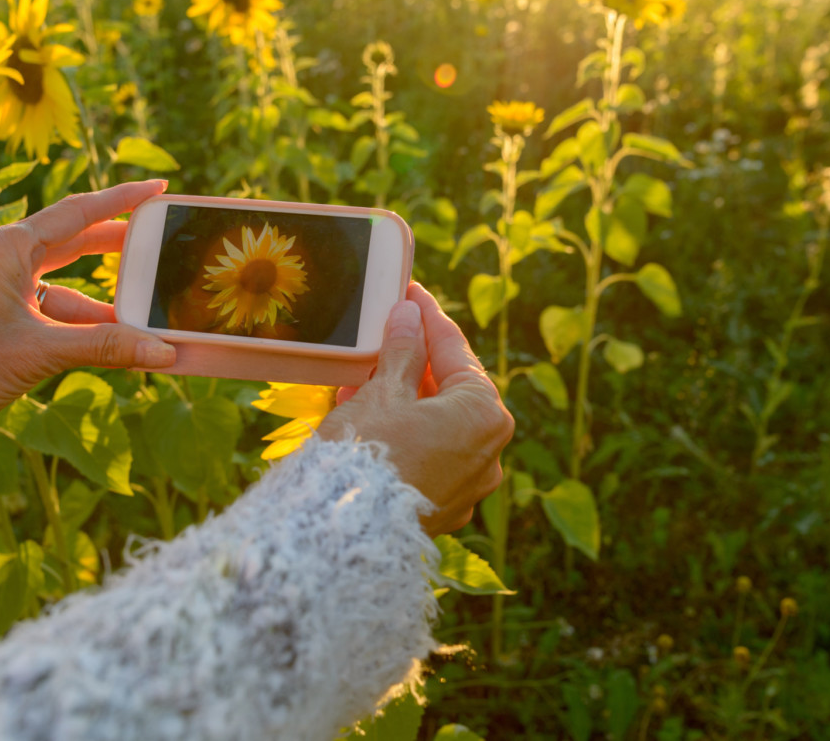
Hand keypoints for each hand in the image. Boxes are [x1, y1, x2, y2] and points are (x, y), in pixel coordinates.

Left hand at [0, 180, 177, 456]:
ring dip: (100, 296)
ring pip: (62, 278)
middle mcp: (1, 255)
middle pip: (73, 239)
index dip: (122, 200)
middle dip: (117, 244)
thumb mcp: (40, 353)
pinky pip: (46, 303)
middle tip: (160, 240)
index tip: (158, 188)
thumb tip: (162, 351)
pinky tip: (110, 337)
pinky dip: (77, 318)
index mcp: (8, 247)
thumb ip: (105, 347)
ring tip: (145, 309)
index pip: (78, 212)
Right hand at [317, 282, 513, 534]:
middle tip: (382, 332)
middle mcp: (488, 451)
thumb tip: (410, 315)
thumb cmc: (365, 456)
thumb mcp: (382, 391)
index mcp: (484, 414)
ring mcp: (468, 485)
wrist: (340, 536)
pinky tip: (366, 418)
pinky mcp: (442, 508)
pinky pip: (426, 455)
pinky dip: (401, 432)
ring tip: (361, 376)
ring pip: (435, 424)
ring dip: (401, 397)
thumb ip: (402, 350)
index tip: (410, 293)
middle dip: (411, 361)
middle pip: (449, 389)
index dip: (427, 317)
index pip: (455, 350)